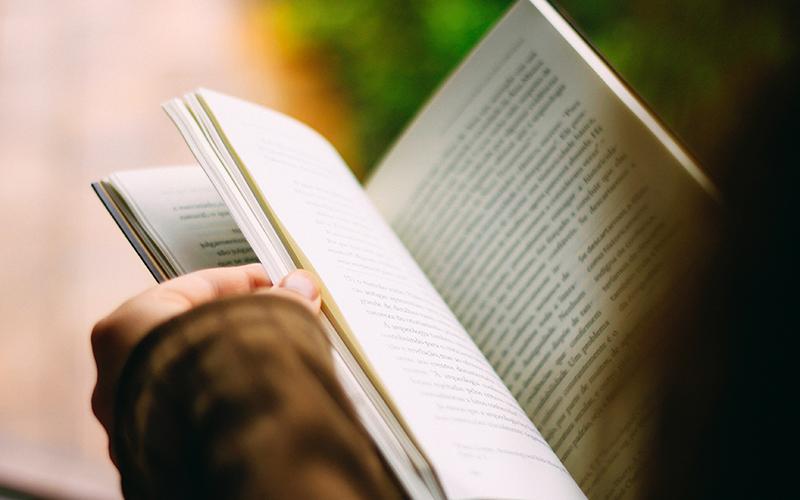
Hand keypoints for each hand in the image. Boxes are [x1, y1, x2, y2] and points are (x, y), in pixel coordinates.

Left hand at [91, 264, 320, 444]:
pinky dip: (223, 406)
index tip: (273, 284)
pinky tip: (258, 401)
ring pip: (189, 380)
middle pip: (187, 334)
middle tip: (277, 322)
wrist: (223, 461)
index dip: (241, 282)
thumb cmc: (222, 386)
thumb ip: (281, 300)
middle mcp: (115, 377)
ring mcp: (130, 423)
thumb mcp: (263, 321)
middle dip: (236, 327)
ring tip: (276, 362)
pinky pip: (192, 419)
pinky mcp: (152, 459)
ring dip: (231, 367)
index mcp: (124, 328)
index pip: (189, 288)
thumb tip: (300, 287)